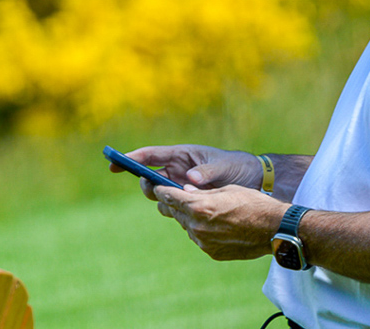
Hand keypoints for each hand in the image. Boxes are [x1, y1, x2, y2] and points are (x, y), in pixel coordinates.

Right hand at [109, 145, 261, 197]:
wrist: (254, 182)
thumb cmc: (238, 166)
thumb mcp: (224, 166)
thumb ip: (207, 172)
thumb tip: (189, 179)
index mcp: (182, 155)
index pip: (151, 155)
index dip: (132, 159)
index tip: (115, 163)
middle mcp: (178, 171)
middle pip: (150, 178)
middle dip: (146, 184)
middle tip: (152, 189)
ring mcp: (181, 187)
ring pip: (160, 195)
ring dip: (161, 200)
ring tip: (175, 201)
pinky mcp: (188, 201)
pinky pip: (173, 207)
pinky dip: (173, 210)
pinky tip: (183, 214)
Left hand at [154, 184, 289, 260]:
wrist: (273, 229)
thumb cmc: (253, 202)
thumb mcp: (227, 189)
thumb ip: (202, 192)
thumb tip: (185, 191)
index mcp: (199, 206)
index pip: (169, 197)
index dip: (161, 190)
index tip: (157, 186)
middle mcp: (197, 226)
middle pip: (175, 212)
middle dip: (176, 203)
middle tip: (178, 196)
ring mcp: (203, 242)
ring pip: (186, 226)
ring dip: (190, 217)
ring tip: (205, 210)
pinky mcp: (211, 251)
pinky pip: (199, 237)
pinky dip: (202, 229)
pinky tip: (216, 224)